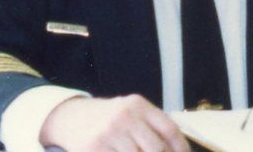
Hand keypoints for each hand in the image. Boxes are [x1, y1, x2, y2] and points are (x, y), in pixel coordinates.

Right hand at [39, 93, 189, 151]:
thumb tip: (177, 149)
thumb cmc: (109, 119)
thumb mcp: (130, 112)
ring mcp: (109, 132)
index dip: (181, 148)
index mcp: (138, 104)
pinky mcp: (94, 148)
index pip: (169, 129)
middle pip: (156, 148)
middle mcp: (124, 116)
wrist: (71, 117)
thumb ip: (151, 126)